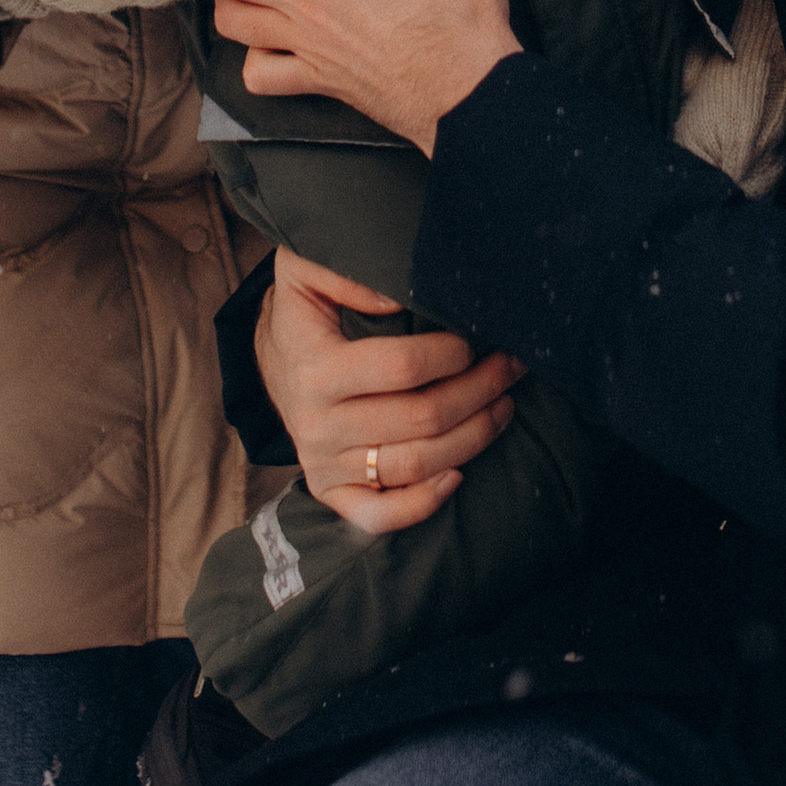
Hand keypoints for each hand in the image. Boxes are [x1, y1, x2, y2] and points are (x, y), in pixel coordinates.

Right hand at [254, 244, 523, 533]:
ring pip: (414, 466)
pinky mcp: (330, 490)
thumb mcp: (305, 269)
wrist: (275, 358)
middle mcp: (317, 424)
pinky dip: (423, 504)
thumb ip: (344, 270)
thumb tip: (394, 299)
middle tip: (510, 367)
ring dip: (472, 438)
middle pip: (421, 419)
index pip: (401, 368)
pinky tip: (458, 475)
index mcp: (315, 369)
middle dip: (479, 391)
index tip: (474, 339)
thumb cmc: (305, 308)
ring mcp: (323, 463)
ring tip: (503, 405)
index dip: (450, 354)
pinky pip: (378, 516)